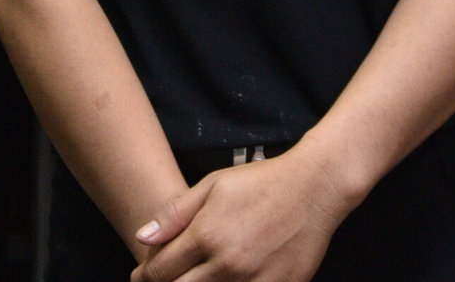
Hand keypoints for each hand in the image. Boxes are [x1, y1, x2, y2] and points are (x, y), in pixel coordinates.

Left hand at [131, 147, 348, 281]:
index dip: (144, 276)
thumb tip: (142, 237)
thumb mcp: (213, 186)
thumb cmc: (261, 182)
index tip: (140, 275)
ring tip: (194, 277)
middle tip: (165, 280)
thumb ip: (175, 214)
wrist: (313, 188)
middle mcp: (226, 264)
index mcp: (207, 235)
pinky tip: (225, 280)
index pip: (160, 271)